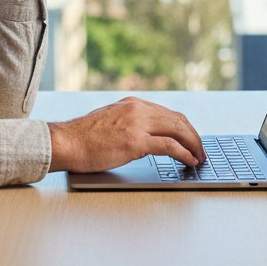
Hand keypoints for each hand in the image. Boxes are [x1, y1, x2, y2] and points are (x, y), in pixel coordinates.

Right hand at [47, 97, 205, 172]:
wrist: (65, 142)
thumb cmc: (82, 138)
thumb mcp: (109, 121)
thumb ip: (128, 123)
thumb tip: (144, 136)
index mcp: (132, 104)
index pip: (167, 112)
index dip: (184, 127)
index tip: (190, 138)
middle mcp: (137, 109)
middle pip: (178, 119)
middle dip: (193, 136)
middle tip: (200, 149)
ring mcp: (137, 124)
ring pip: (178, 130)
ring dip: (193, 144)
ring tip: (199, 156)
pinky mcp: (135, 142)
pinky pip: (169, 146)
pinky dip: (184, 153)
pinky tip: (189, 161)